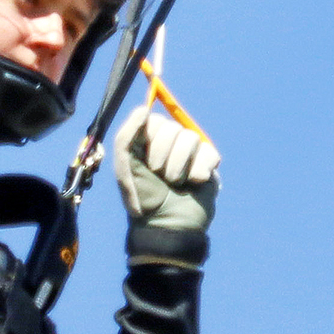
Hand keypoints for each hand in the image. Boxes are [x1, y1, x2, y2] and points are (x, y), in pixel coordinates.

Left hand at [113, 98, 219, 241]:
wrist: (167, 224)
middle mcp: (169, 143)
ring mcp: (190, 152)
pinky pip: (209, 152)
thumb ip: (127, 135)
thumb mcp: (124, 165)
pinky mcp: (208, 164)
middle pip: (173, 128)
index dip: (150, 141)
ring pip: (191, 138)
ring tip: (175, 183)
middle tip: (160, 176)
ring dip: (179, 166)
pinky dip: (198, 170)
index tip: (145, 162)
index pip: (153, 120)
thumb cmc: (142, 196)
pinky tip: (193, 183)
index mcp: (147, 140)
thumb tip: (143, 109)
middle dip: (164, 156)